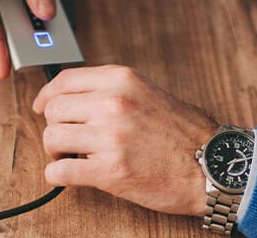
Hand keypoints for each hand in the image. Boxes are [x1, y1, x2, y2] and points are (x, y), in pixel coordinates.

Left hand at [32, 65, 217, 216]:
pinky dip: (57, 176)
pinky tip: (69, 176)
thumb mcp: (150, 93)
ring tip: (71, 157)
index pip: (64, 80)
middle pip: (54, 110)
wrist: (213, 167)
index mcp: (122, 81)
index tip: (43, 107)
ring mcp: (110, 137)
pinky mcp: (109, 171)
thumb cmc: (187, 135)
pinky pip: (59, 171)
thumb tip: (77, 96)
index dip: (47, 96)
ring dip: (56, 151)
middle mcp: (113, 104)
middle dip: (56, 126)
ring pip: (51, 138)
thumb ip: (114, 90)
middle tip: (68, 139)